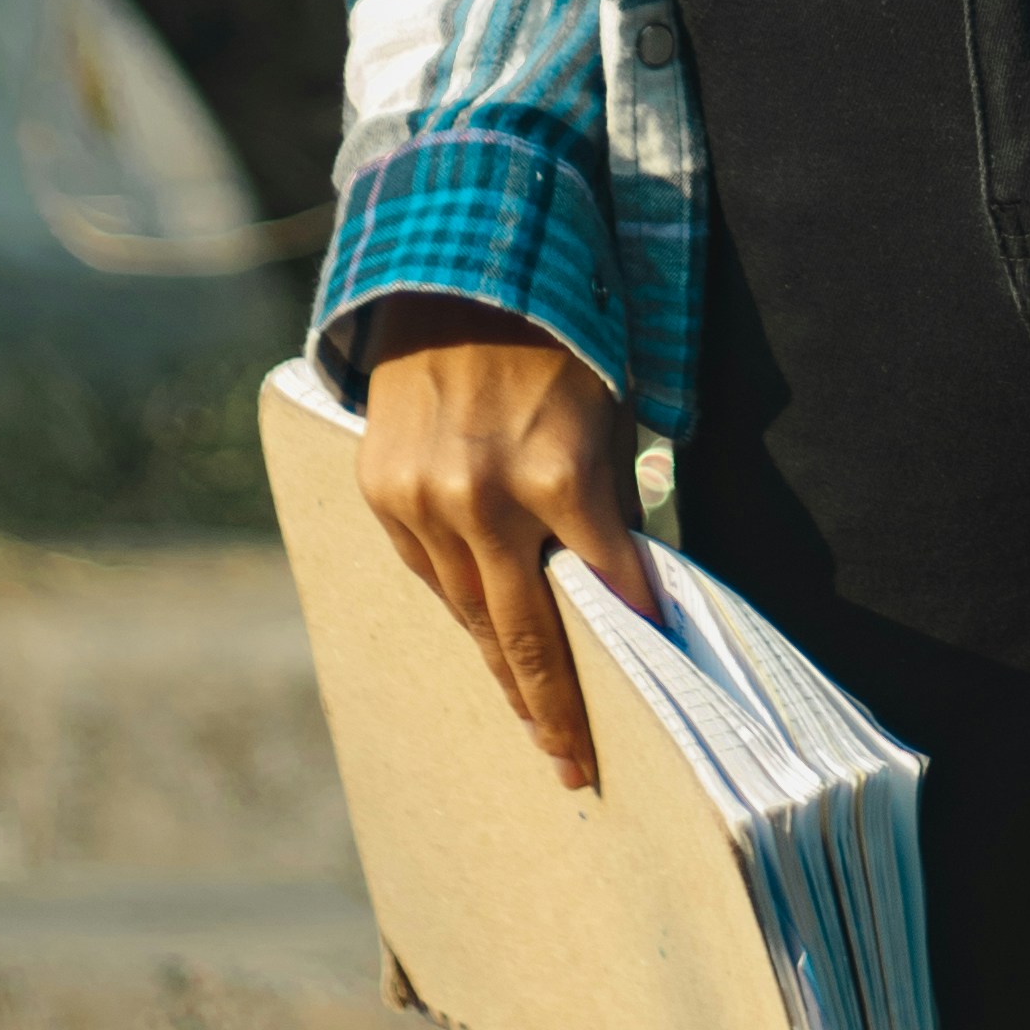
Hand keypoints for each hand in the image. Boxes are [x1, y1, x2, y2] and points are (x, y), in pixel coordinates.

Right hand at [355, 296, 658, 791]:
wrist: (458, 263)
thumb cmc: (558, 336)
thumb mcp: (607, 413)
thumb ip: (605, 506)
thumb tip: (621, 593)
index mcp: (558, 476)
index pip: (606, 590)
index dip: (631, 642)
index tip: (647, 697)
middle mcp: (484, 500)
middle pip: (525, 637)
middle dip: (555, 709)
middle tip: (574, 765)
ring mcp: (423, 502)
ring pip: (468, 616)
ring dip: (502, 668)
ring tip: (534, 719)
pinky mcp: (382, 492)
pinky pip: (427, 573)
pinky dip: (458, 603)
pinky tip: (482, 634)